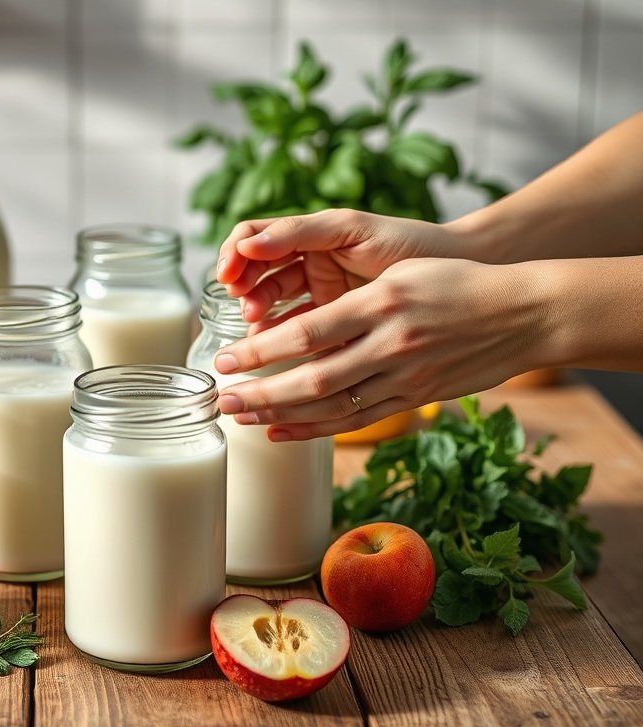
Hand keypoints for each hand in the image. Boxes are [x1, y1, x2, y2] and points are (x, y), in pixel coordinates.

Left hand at [213, 258, 553, 439]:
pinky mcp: (415, 398)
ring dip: (282, 414)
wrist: (525, 314)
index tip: (226, 359)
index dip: (262, 351)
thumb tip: (295, 325)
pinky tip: (283, 431)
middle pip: (312, 377)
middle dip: (262, 391)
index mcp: (381, 302)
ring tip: (241, 418)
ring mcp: (405, 377)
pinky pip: (358, 419)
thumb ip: (353, 299)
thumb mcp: (402, 275)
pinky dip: (317, 428)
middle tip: (221, 398)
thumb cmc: (458, 283)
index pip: (307, 332)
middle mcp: (390, 342)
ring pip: (332, 405)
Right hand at [217, 210, 460, 322]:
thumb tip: (248, 242)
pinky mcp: (334, 327)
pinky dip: (283, 342)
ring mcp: (319, 296)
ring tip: (259, 330)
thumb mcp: (352, 229)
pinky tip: (278, 351)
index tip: (228, 277)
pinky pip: (297, 333)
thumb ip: (300, 232)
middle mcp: (308, 263)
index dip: (233, 256)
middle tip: (248, 310)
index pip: (252, 238)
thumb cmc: (409, 242)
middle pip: (256, 275)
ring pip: (271, 306)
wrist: (457, 274)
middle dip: (244, 291)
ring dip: (259, 317)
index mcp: (309, 235)